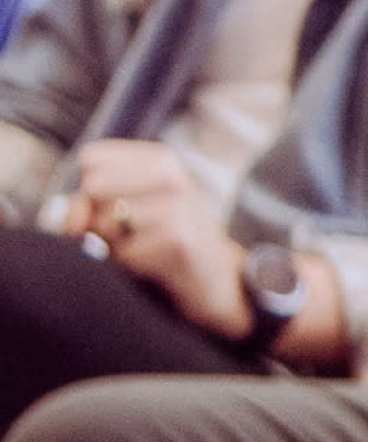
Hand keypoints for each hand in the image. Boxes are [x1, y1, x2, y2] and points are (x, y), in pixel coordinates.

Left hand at [54, 141, 247, 333]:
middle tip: (134, 234)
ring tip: (147, 250)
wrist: (218, 283)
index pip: (91, 159)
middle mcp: (171, 173)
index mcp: (159, 159)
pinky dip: (132, 266)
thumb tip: (76, 211)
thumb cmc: (162, 245)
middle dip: (99, 219)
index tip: (120, 207)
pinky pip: (123, 254)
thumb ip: (85, 206)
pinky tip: (158, 265)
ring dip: (115, 246)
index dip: (92, 191)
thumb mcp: (123, 214)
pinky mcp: (178, 238)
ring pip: (103, 223)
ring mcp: (178, 204)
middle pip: (92, 188)